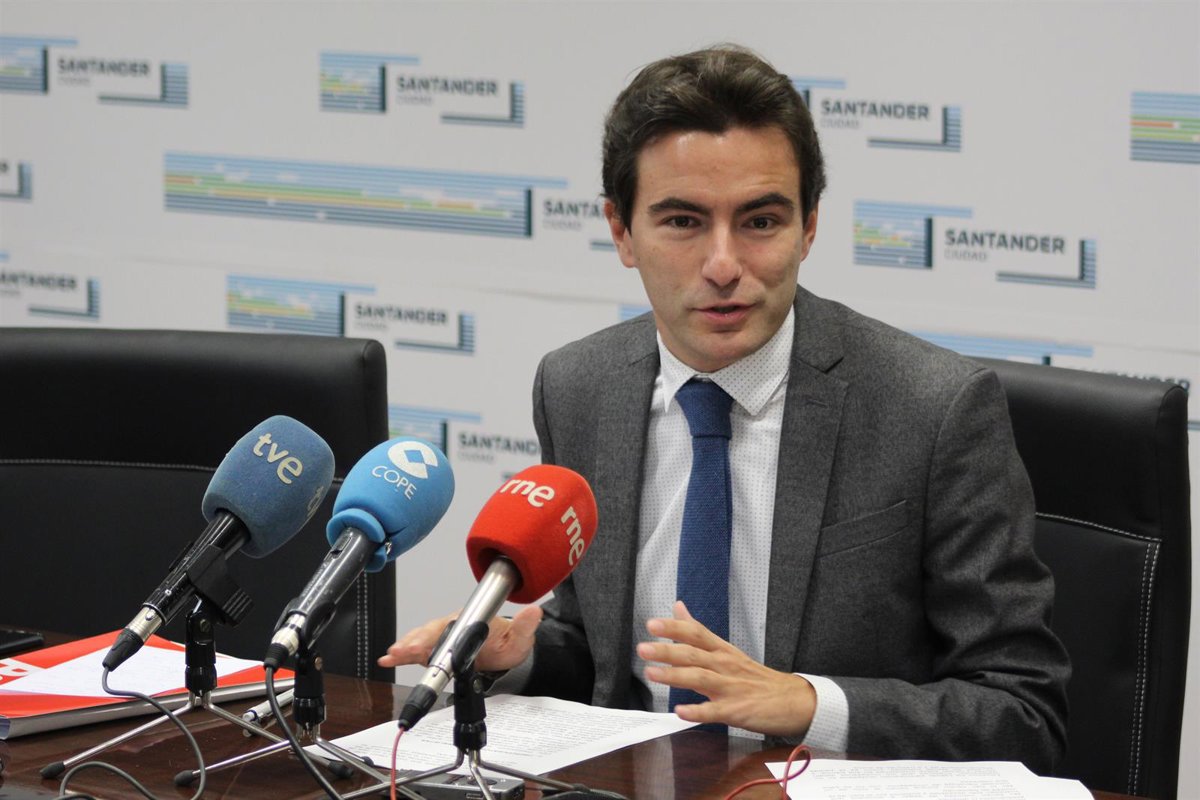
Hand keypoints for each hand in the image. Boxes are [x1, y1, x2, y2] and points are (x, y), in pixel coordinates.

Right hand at [378, 604, 542, 672]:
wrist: (505, 648)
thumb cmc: (509, 641)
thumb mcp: (521, 637)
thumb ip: (525, 626)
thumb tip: (534, 612)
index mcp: (470, 621)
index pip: (449, 628)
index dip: (435, 637)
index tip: (424, 646)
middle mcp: (452, 626)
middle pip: (430, 633)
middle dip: (414, 642)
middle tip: (401, 652)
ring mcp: (442, 638)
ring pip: (420, 640)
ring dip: (405, 648)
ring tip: (391, 656)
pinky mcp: (436, 649)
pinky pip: (417, 650)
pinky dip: (402, 654)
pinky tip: (388, 659)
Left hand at [637, 601, 815, 737]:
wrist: (794, 700)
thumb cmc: (756, 677)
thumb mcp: (728, 649)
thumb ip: (699, 631)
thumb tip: (678, 607)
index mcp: (722, 650)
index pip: (696, 633)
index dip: (674, 627)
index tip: (653, 624)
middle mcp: (725, 665)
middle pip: (693, 654)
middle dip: (667, 650)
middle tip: (643, 647)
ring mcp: (731, 688)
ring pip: (700, 678)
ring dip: (674, 676)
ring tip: (652, 674)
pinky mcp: (736, 711)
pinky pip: (714, 711)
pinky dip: (697, 711)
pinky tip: (680, 711)